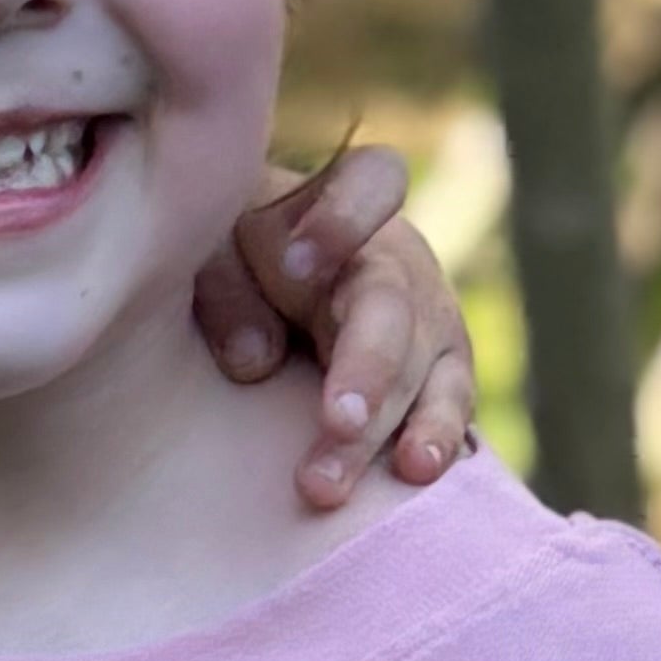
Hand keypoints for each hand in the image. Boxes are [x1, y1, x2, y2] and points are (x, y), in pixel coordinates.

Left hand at [192, 140, 480, 508]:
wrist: (262, 295)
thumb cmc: (231, 262)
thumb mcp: (211, 251)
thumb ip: (226, 290)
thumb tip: (256, 362)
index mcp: (343, 206)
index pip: (371, 184)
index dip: (344, 220)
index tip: (294, 267)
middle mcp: (396, 263)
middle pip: (396, 307)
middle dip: (370, 367)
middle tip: (336, 422)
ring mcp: (426, 323)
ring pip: (429, 368)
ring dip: (406, 423)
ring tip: (406, 470)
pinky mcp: (436, 378)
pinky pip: (450, 406)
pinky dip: (440, 440)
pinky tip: (421, 476)